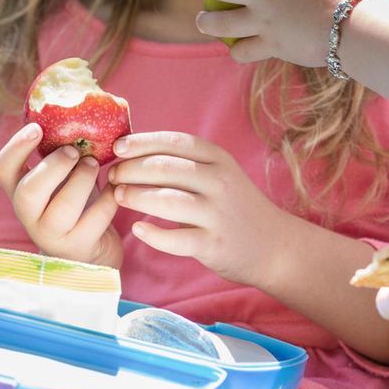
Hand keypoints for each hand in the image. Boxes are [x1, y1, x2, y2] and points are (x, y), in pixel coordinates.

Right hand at [0, 124, 122, 268]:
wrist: (93, 254)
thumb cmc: (78, 205)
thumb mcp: (64, 178)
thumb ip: (65, 152)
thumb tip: (85, 107)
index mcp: (21, 190)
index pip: (3, 168)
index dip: (16, 146)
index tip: (37, 127)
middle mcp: (29, 215)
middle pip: (28, 191)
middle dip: (54, 166)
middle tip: (74, 151)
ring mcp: (52, 235)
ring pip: (61, 208)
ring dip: (82, 180)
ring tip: (96, 165)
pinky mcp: (78, 248)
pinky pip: (94, 220)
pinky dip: (109, 198)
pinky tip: (115, 187)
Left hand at [108, 131, 292, 286]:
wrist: (275, 246)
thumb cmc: (236, 206)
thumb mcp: (220, 174)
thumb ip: (186, 163)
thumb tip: (135, 150)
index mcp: (219, 159)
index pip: (174, 142)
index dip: (141, 142)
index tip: (118, 147)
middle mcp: (219, 182)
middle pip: (165, 168)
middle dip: (131, 169)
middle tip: (113, 175)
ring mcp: (217, 214)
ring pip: (166, 200)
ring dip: (136, 196)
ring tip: (118, 196)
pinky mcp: (213, 245)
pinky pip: (175, 239)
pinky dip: (152, 234)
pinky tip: (138, 230)